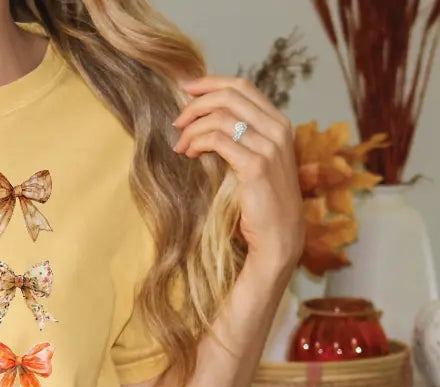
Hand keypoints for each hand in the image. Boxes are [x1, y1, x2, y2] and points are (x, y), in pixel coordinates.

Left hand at [173, 76, 304, 275]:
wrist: (278, 236)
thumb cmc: (260, 200)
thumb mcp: (254, 160)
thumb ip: (239, 136)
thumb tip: (204, 116)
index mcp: (278, 122)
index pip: (242, 86)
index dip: (211, 82)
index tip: (186, 89)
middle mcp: (278, 129)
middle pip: (230, 95)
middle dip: (196, 103)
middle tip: (177, 122)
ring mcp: (270, 146)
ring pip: (221, 116)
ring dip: (193, 128)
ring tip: (181, 146)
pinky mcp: (256, 166)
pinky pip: (218, 140)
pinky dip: (198, 143)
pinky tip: (189, 154)